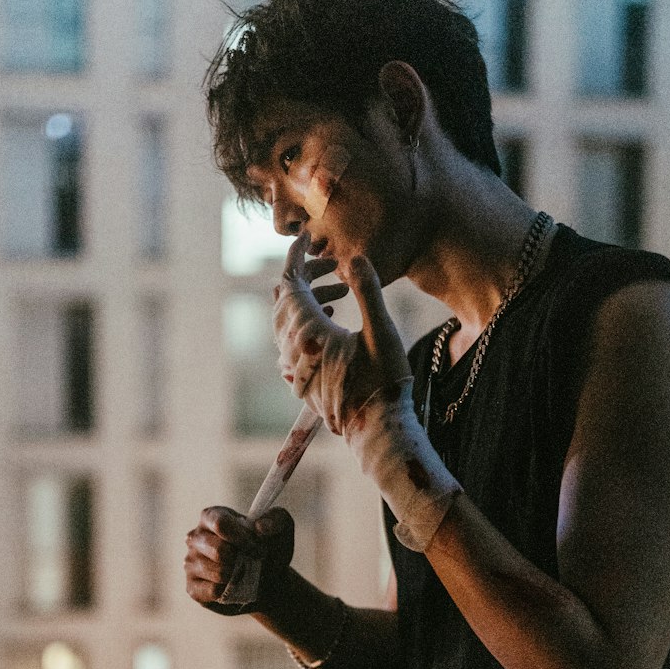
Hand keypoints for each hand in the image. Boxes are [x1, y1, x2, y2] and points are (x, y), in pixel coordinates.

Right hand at [184, 507, 293, 614]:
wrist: (269, 582)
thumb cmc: (271, 550)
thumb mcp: (283, 530)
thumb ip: (277, 519)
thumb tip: (259, 527)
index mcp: (213, 516)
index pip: (220, 523)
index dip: (242, 538)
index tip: (258, 548)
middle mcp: (196, 537)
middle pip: (217, 549)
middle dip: (242, 559)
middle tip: (253, 561)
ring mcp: (190, 562)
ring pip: (216, 571)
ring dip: (238, 575)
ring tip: (243, 573)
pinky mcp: (192, 587)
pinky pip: (212, 590)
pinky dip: (230, 590)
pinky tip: (233, 585)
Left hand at [273, 236, 410, 434]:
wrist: (378, 431)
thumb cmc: (385, 383)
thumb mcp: (382, 332)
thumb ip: (367, 291)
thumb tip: (353, 257)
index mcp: (309, 333)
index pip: (291, 283)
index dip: (295, 255)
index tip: (305, 237)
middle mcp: (294, 348)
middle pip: (285, 299)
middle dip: (306, 276)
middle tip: (333, 266)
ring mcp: (295, 366)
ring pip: (287, 320)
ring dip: (309, 300)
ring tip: (342, 293)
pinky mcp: (302, 379)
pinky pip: (291, 340)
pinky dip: (306, 321)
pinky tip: (331, 319)